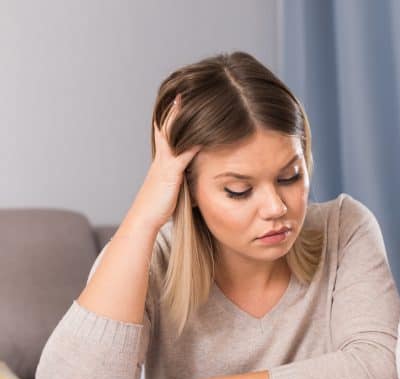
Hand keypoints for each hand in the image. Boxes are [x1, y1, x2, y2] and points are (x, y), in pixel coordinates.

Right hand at [125, 98, 200, 233]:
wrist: (145, 219)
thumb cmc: (160, 207)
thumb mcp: (173, 186)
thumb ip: (182, 176)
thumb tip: (195, 173)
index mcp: (163, 159)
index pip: (166, 131)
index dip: (173, 115)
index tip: (181, 99)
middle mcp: (162, 157)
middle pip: (167, 125)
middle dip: (175, 108)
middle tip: (184, 89)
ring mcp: (165, 163)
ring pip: (173, 134)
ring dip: (182, 118)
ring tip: (191, 100)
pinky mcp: (171, 173)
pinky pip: (183, 153)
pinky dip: (194, 142)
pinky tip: (205, 131)